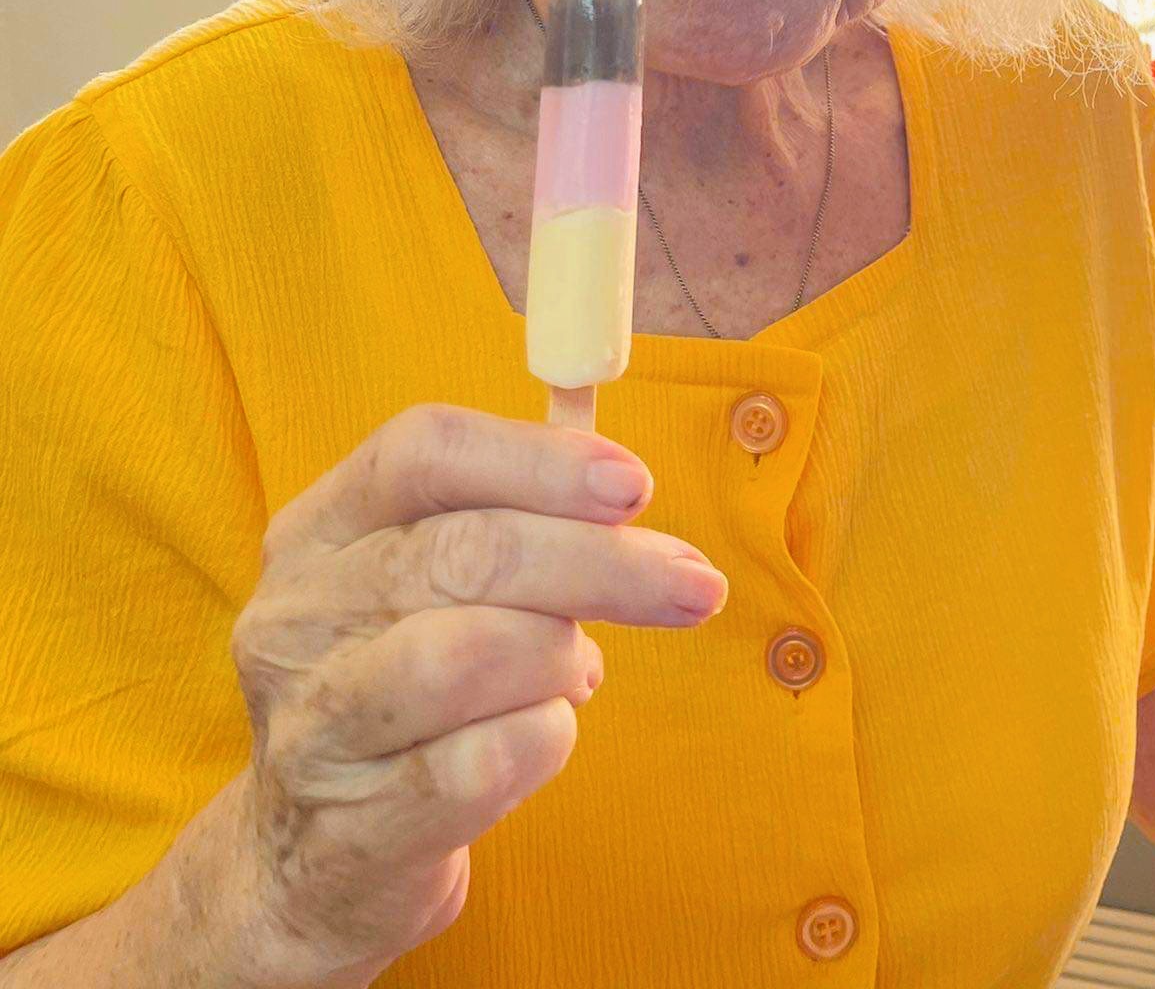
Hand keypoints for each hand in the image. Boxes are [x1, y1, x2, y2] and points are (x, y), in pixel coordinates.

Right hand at [223, 403, 726, 985]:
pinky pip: (481, 765)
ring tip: (578, 671)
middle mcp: (297, 619)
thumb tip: (627, 496)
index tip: (635, 485)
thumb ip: (518, 523)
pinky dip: (544, 739)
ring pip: (466, 653)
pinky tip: (545, 735)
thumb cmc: (407, 692)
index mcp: (318, 532)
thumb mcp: (433, 588)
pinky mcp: (350, 831)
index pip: (422, 450)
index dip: (539, 458)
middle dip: (601, 561)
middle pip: (464, 551)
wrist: (312, 868)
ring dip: (558, 655)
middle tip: (693, 582)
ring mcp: (313, 729)